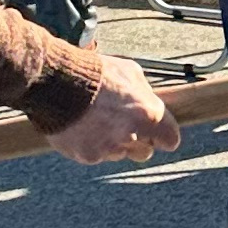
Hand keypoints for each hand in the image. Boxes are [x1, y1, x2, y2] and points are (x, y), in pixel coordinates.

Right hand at [48, 53, 181, 166]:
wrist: (57, 82)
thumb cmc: (94, 73)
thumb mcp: (129, 71)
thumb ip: (144, 93)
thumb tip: (149, 101)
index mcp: (148, 115)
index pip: (171, 140)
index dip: (163, 134)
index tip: (157, 131)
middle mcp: (131, 136)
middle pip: (144, 152)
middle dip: (138, 141)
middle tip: (124, 125)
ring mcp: (108, 149)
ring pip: (118, 153)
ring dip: (112, 142)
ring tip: (95, 119)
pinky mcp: (86, 156)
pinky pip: (95, 154)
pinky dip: (90, 144)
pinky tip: (81, 125)